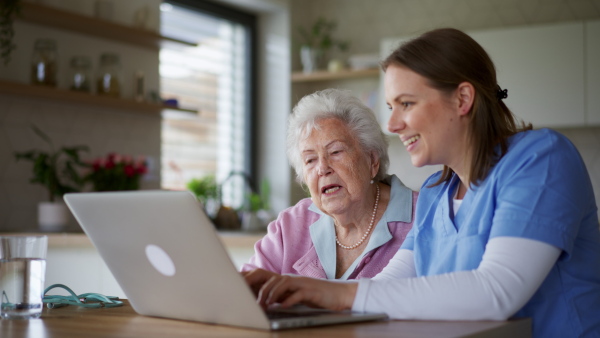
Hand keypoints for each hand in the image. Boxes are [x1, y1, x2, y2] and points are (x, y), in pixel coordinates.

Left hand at [242, 268, 357, 310]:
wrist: (339, 294)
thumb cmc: (315, 296)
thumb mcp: (294, 295)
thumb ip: (279, 295)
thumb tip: (262, 300)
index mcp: (285, 279)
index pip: (263, 275)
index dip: (249, 278)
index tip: (237, 286)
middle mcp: (291, 279)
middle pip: (269, 277)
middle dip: (257, 287)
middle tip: (249, 300)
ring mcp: (301, 283)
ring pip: (281, 284)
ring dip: (271, 295)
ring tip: (264, 305)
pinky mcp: (311, 291)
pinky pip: (298, 294)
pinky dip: (289, 300)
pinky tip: (283, 306)